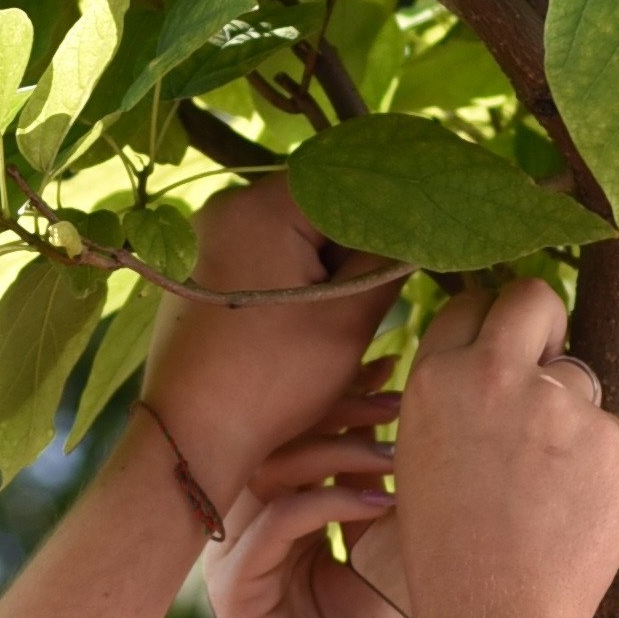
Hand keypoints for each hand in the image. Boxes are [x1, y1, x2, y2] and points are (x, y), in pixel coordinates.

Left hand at [139, 178, 391, 528]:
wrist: (191, 434)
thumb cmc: (272, 378)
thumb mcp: (347, 320)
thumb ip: (390, 262)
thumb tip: (422, 229)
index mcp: (259, 206)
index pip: (348, 183)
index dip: (394, 209)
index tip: (427, 231)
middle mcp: (225, 207)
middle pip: (317, 203)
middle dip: (362, 234)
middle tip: (401, 267)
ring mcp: (207, 238)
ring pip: (292, 229)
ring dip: (332, 255)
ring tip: (364, 293)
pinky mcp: (201, 268)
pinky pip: (264, 251)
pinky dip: (299, 269)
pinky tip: (322, 303)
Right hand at [204, 391, 403, 617]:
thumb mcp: (387, 558)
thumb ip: (382, 498)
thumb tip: (416, 426)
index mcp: (277, 512)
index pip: (298, 432)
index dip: (340, 395)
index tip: (389, 366)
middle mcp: (247, 526)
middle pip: (277, 437)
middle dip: (339, 407)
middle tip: (396, 393)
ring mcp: (235, 556)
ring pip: (273, 470)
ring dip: (339, 449)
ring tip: (400, 449)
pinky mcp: (236, 591)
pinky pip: (277, 522)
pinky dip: (331, 502)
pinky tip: (384, 502)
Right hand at [387, 279, 618, 617]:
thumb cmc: (449, 555)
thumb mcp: (419, 460)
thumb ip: (456, 400)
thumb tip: (496, 360)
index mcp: (436, 379)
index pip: (470, 306)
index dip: (486, 328)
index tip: (497, 352)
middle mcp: (499, 378)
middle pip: (534, 298)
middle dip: (542, 321)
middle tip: (543, 364)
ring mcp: (564, 407)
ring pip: (580, 380)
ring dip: (570, 416)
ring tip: (544, 488)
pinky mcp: (614, 442)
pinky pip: (610, 435)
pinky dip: (598, 467)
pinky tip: (571, 513)